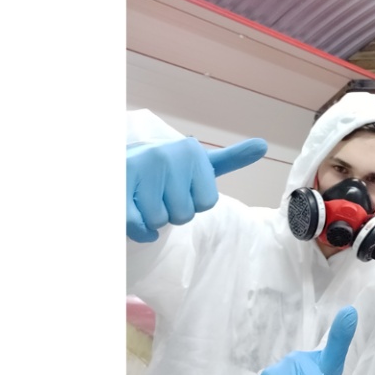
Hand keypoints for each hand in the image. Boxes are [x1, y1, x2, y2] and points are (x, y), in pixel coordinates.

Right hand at [126, 137, 267, 242]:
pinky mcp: (119, 184)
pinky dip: (137, 230)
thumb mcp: (195, 161)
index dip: (191, 202)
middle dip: (170, 211)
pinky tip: (132, 213)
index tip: (178, 186)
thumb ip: (229, 158)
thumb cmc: (158, 170)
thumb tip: (263, 145)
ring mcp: (142, 166)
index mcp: (191, 150)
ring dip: (150, 218)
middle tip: (156, 192)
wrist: (111, 167)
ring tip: (141, 197)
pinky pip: (139, 225)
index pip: (207, 202)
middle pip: (184, 214)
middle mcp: (168, 153)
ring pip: (160, 221)